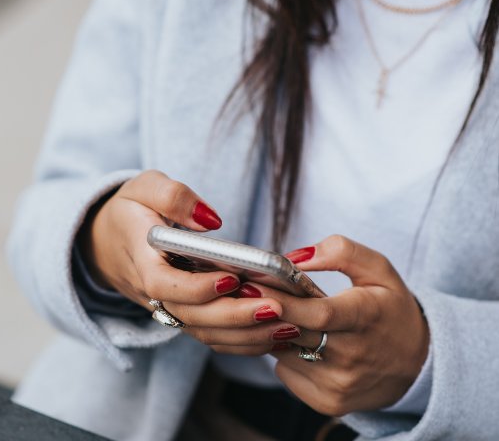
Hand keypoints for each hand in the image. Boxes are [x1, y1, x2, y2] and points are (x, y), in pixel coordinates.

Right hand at [81, 171, 281, 329]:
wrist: (101, 241)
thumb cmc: (129, 210)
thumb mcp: (143, 188)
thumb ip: (174, 196)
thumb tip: (211, 219)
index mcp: (141, 260)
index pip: (165, 284)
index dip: (196, 288)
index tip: (230, 278)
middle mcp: (152, 292)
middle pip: (191, 317)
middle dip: (235, 316)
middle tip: (276, 308)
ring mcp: (167, 307)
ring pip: (203, 333)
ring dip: (245, 335)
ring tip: (287, 326)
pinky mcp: (181, 313)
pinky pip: (209, 335)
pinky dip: (241, 341)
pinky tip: (274, 334)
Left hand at [172, 234, 428, 413]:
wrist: (417, 365)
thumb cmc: (390, 308)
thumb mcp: (379, 269)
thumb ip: (340, 252)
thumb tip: (294, 257)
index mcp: (365, 318)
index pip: (318, 313)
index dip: (281, 301)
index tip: (250, 284)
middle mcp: (352, 356)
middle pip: (292, 333)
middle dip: (260, 311)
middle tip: (235, 290)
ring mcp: (338, 384)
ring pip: (282, 352)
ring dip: (268, 329)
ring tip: (263, 308)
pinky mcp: (328, 401)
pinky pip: (286, 372)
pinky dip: (281, 352)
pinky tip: (290, 337)